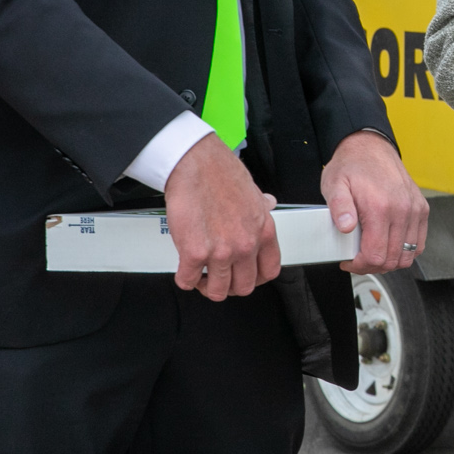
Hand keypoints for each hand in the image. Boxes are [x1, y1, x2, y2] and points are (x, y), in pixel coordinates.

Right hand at [163, 131, 279, 300]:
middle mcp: (246, 245)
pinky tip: (184, 269)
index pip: (269, 272)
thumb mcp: (253, 192)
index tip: (243, 276)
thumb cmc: (221, 172)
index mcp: (263, 231)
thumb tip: (268, 203)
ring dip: (206, 286)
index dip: (254, 279)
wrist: (196, 163)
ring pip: (217, 291)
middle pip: (243, 287)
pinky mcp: (194, 253)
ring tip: (200, 274)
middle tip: (218, 276)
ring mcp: (221, 252)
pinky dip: (184, 279)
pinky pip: (188, 281)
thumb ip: (261, 205)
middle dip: (229, 286)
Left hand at [324, 130, 428, 273]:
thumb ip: (339, 207)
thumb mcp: (334, 184)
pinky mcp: (421, 209)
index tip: (349, 261)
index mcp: (380, 206)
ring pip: (408, 255)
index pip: (376, 255)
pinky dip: (406, 251)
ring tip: (373, 252)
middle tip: (358, 259)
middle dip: (372, 266)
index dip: (360, 265)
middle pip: (392, 260)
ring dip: (390, 260)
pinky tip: (390, 244)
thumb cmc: (352, 165)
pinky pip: (419, 243)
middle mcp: (402, 209)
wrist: (371, 146)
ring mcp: (415, 210)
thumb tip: (346, 227)